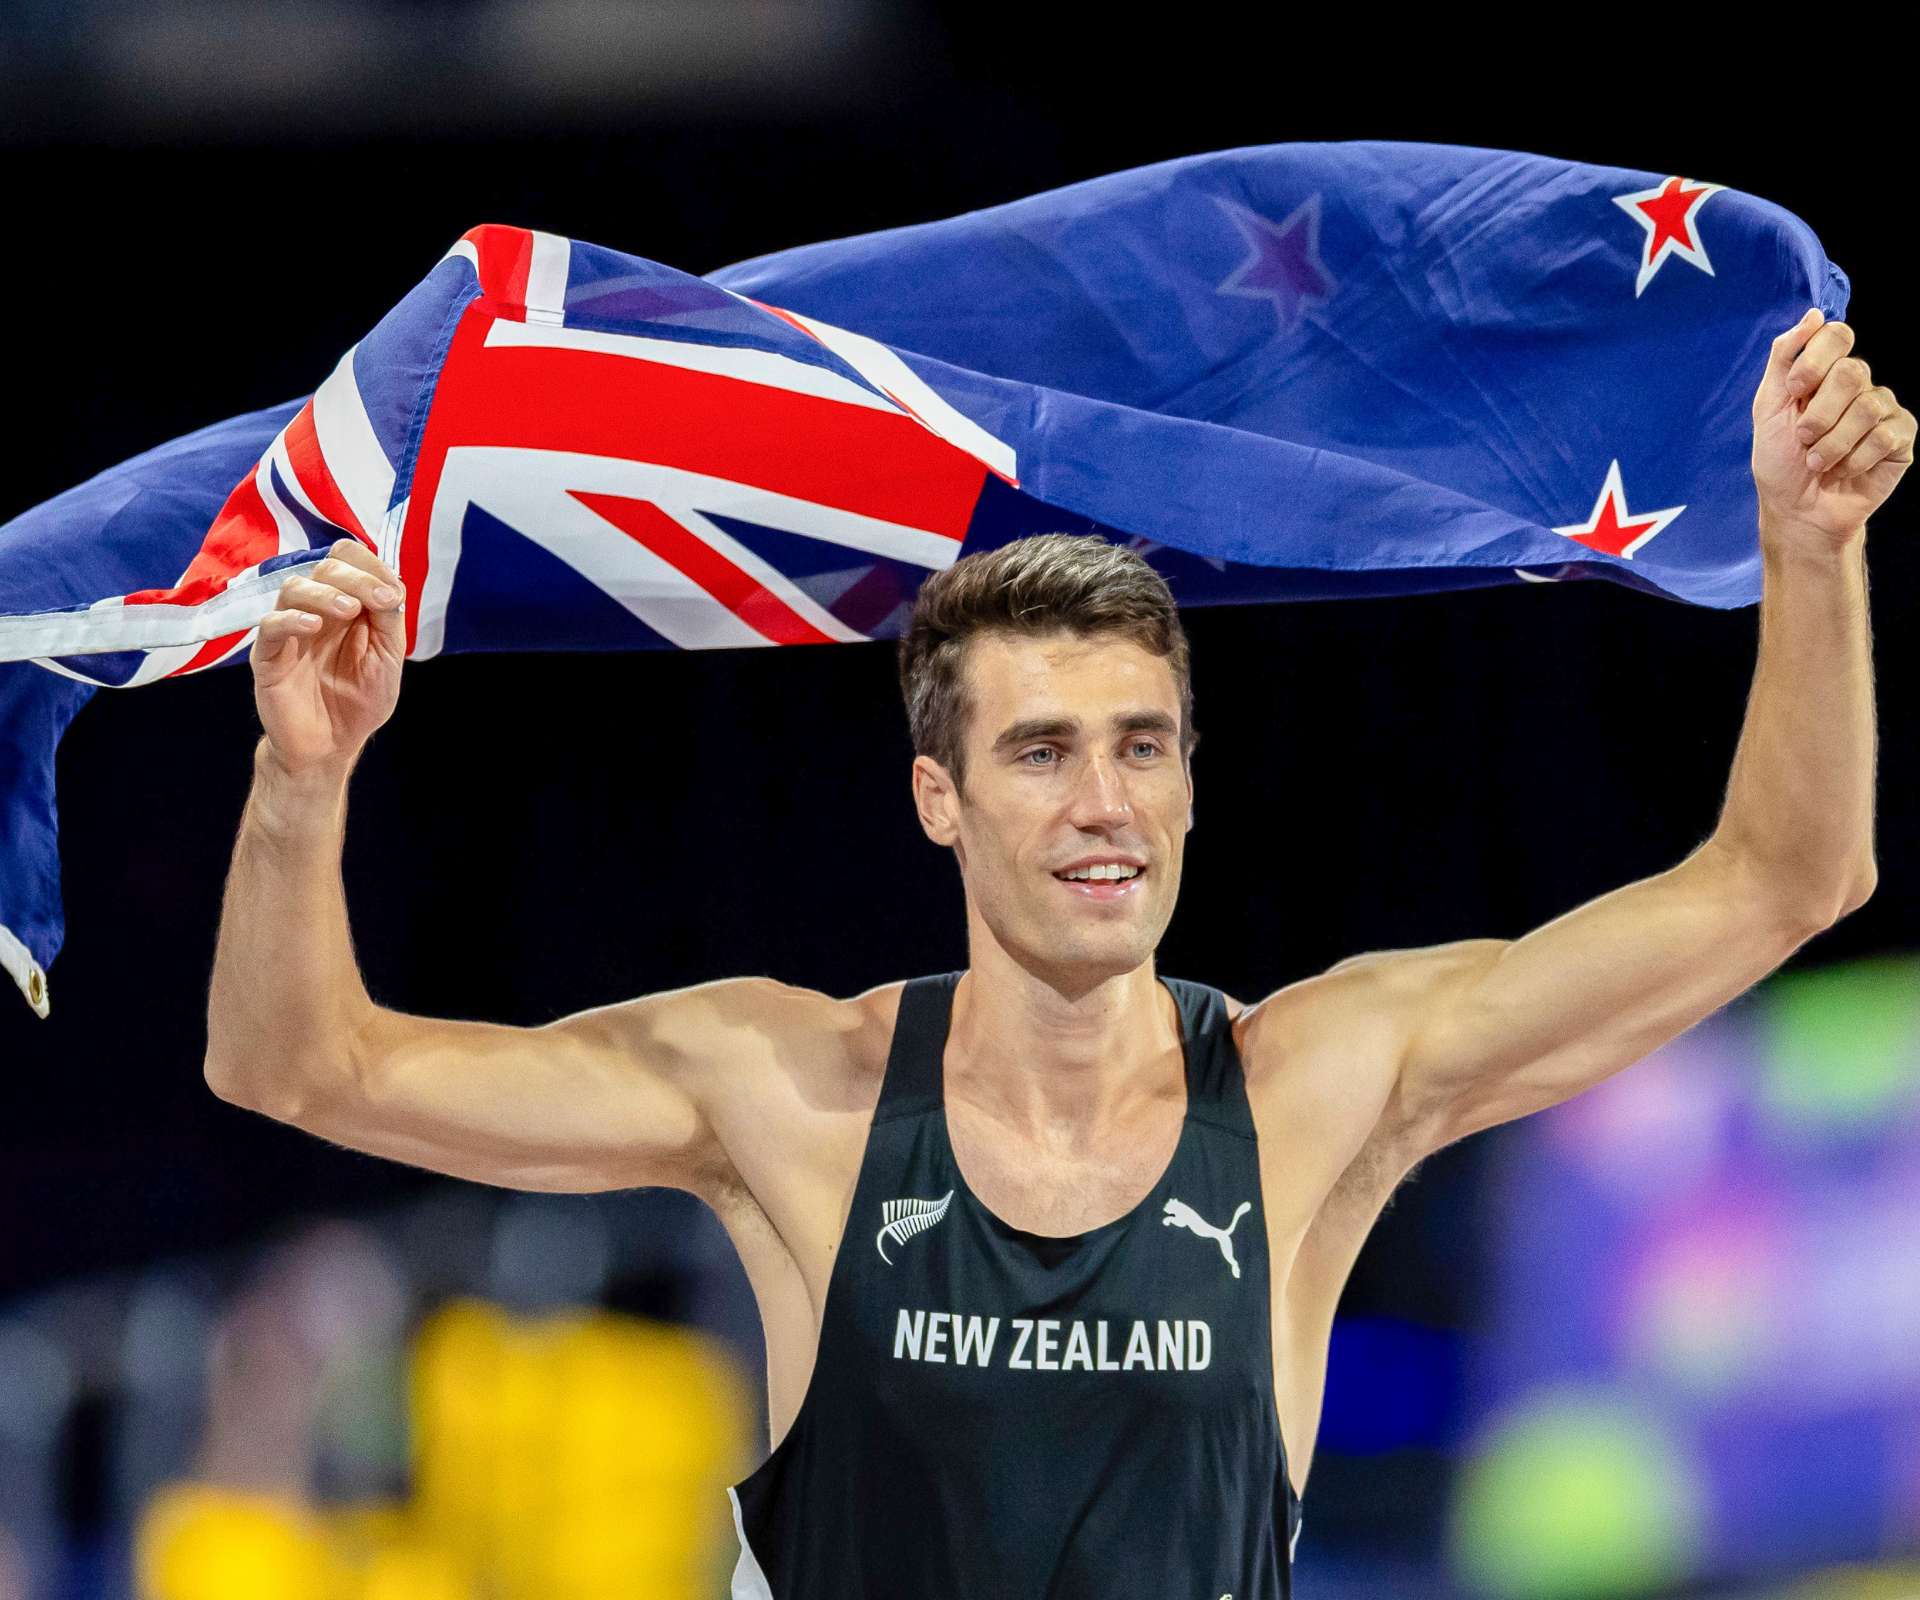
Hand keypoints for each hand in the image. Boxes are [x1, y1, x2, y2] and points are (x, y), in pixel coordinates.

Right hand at [250, 537, 406, 776]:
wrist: (332, 745)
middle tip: (378, 600)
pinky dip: (291, 619)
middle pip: (325, 567)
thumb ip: (388, 621)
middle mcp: (316, 610)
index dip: (372, 567)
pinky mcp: (267, 655)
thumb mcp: (387, 658)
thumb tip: (391, 586)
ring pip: (294, 588)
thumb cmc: (360, 700)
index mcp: (346, 605)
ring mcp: (289, 630)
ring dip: (326, 593)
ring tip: (349, 610)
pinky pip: (270, 625)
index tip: (393, 594)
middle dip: (356, 577)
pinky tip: (314, 627)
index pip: (350, 562)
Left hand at [1751, 309, 1912, 548]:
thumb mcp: (1768, 408)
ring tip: (1818, 462)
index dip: (1815, 363)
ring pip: (1867, 408)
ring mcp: (1883, 411)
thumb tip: (1814, 314)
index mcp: (1826, 374)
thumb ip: (1785, 358)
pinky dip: (1856, 458)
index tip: (1794, 392)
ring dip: (1832, 444)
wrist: (1796, 510)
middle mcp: (1859, 387)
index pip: (1837, 336)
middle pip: (1852, 372)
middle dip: (1818, 413)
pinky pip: (1885, 435)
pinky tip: (1845, 470)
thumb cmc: (1779, 461)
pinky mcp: (1901, 439)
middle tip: (1803, 439)